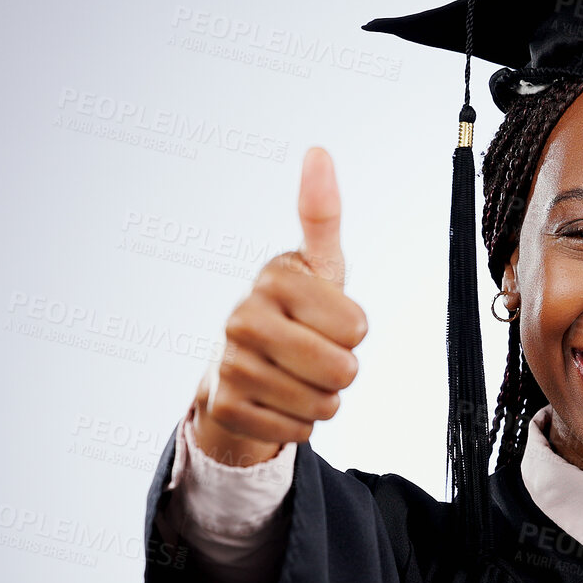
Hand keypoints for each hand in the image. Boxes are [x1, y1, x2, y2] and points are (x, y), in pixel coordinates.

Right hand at [190, 146, 367, 466]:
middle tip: (316, 354)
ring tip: (296, 377)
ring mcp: (229, 363)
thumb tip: (318, 151)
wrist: (240, 369)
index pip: (358, 327)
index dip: (353, 331)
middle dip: (343, 370)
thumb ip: (322, 215)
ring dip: (322, 399)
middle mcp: (243, 316)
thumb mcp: (317, 265)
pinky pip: (298, 431)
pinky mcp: (224, 407)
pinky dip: (298, 423)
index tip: (325, 317)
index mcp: (274, 277)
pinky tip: (276, 401)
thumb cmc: (295, 312)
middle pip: (344, 369)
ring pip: (324, 404)